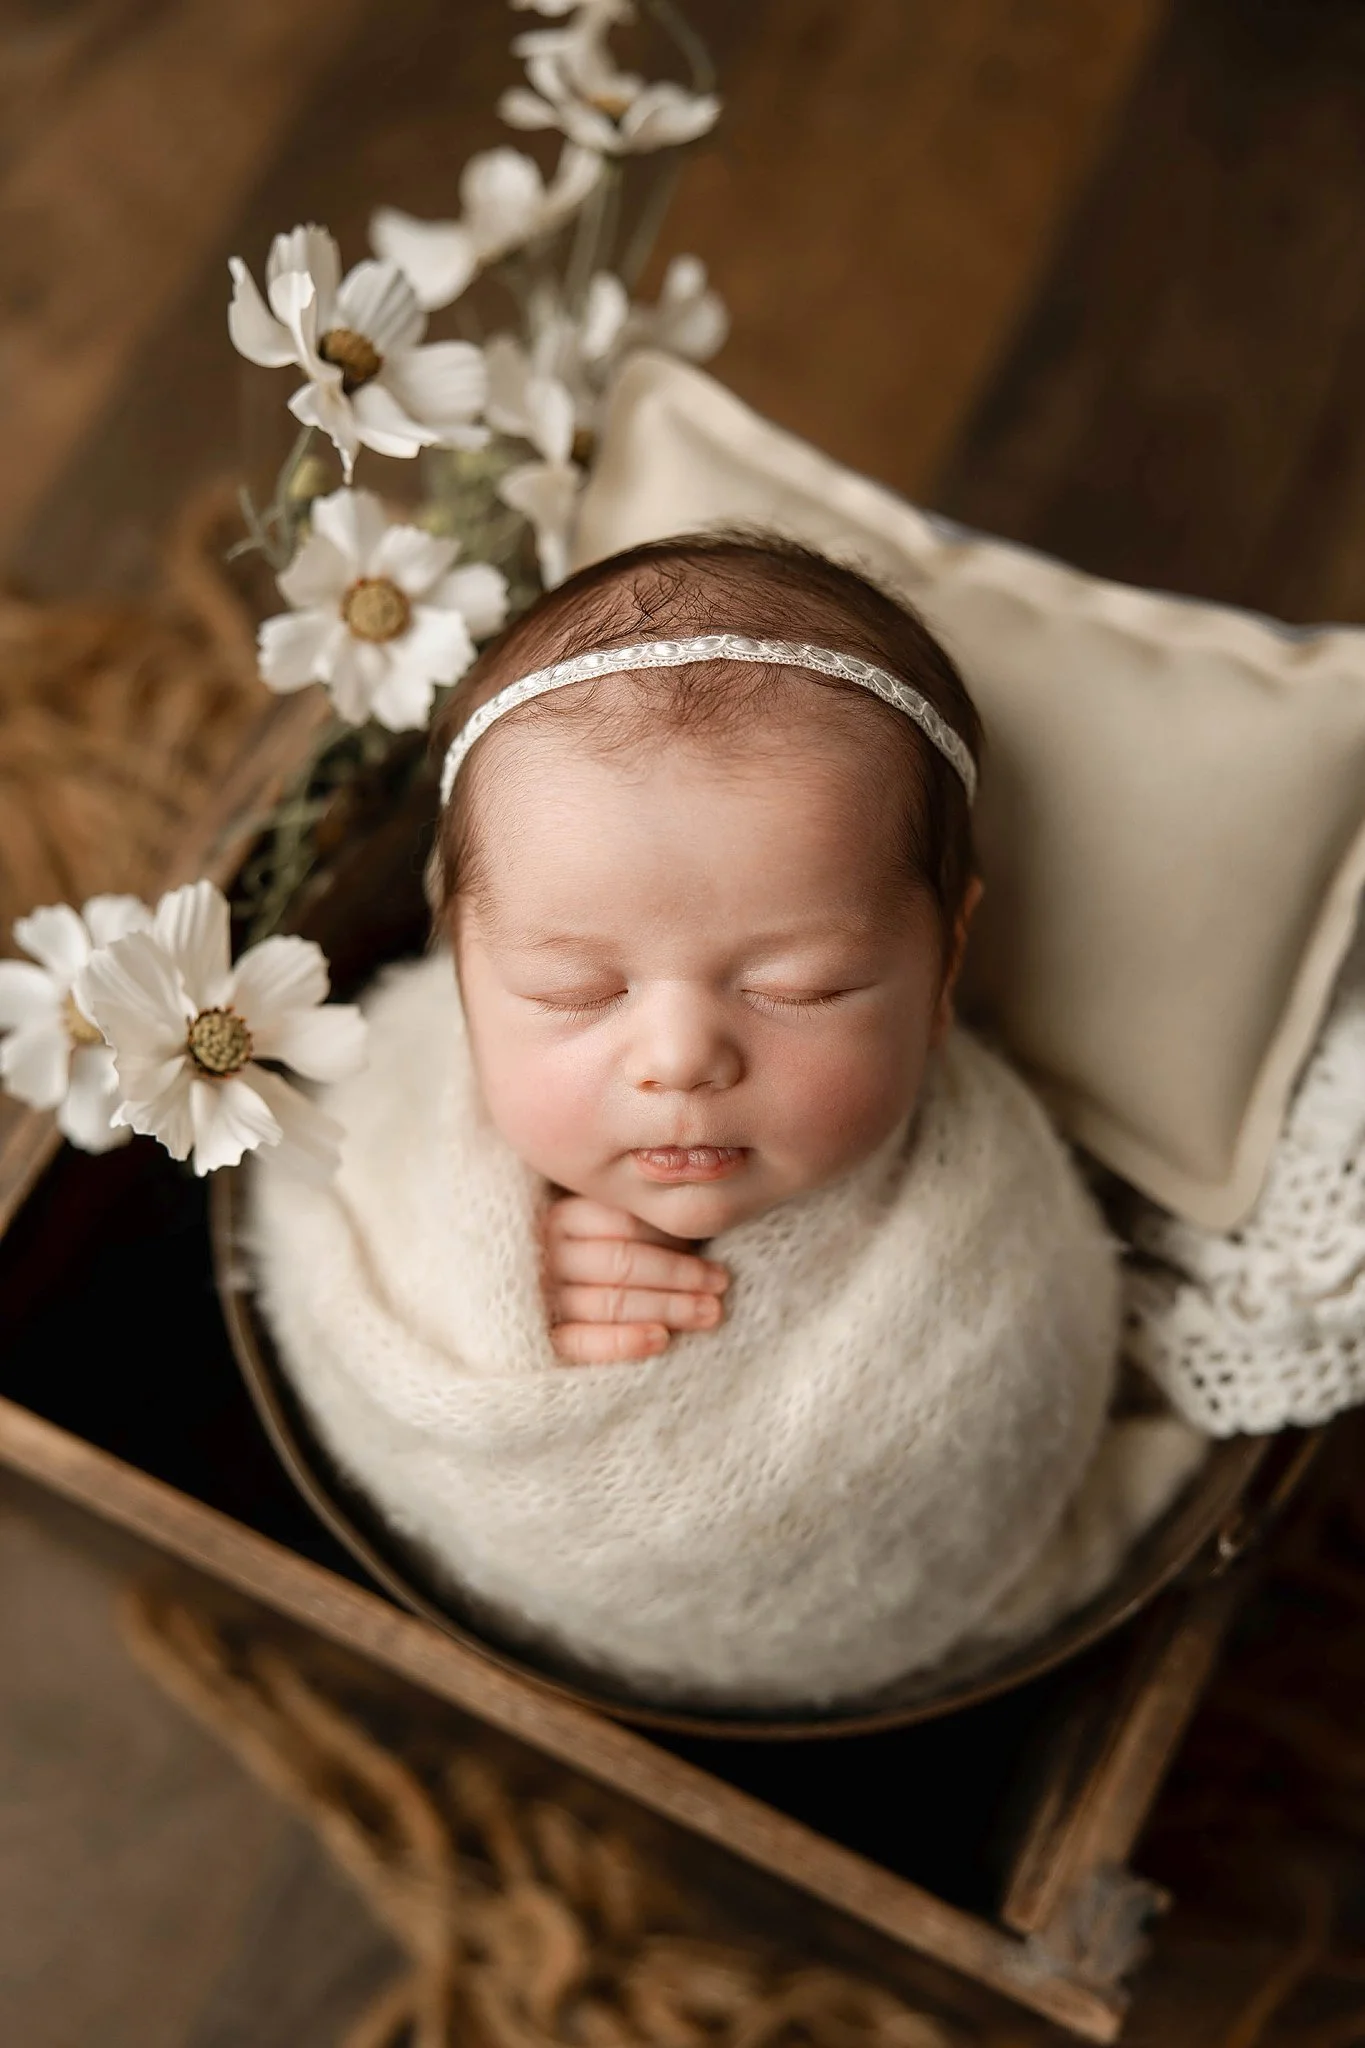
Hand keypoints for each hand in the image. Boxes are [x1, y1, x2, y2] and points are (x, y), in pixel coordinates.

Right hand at [541, 1194, 730, 1364]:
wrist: (528, 1309)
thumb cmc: (583, 1264)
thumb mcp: (599, 1232)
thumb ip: (633, 1223)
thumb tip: (697, 1221)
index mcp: (560, 1217)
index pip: (622, 1223)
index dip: (668, 1236)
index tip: (706, 1245)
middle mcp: (545, 1254)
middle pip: (622, 1262)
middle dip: (678, 1273)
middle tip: (720, 1282)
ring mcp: (539, 1299)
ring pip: (610, 1302)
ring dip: (667, 1307)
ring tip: (710, 1312)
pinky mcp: (539, 1341)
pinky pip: (581, 1343)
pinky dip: (623, 1341)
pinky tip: (661, 1339)